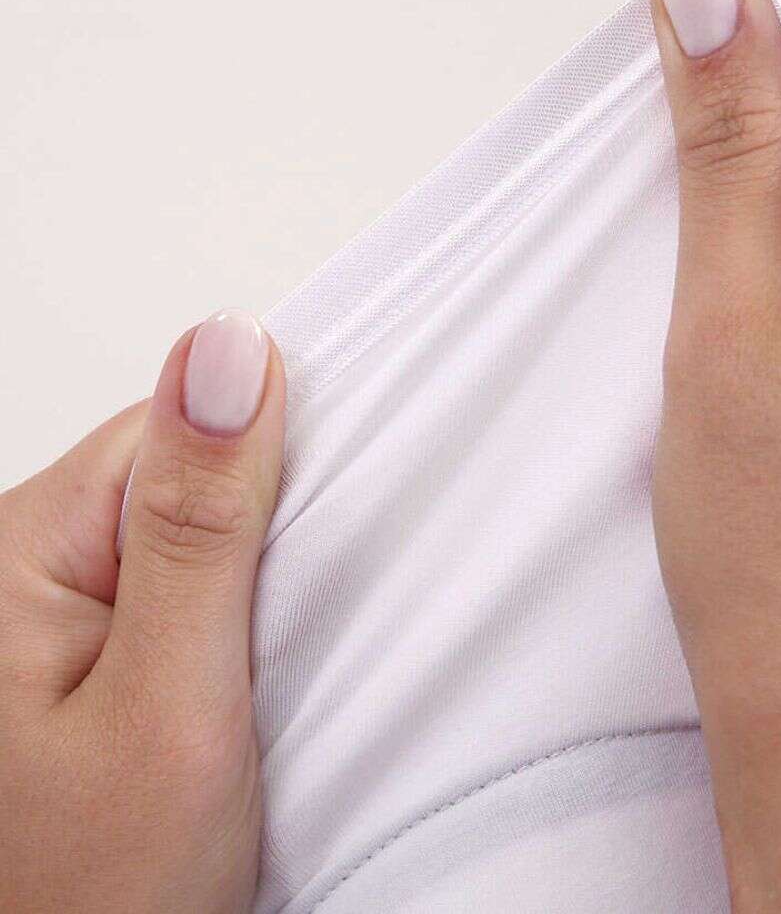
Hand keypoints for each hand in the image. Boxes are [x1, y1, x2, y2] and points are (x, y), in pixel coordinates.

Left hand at [0, 311, 284, 912]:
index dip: (269, 465)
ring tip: (265, 662)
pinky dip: (243, 609)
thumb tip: (227, 359)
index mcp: (21, 551)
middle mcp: (29, 562)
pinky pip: (194, 576)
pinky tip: (248, 662)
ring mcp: (63, 600)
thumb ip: (197, 529)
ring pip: (202, 523)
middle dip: (266, 533)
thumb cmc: (94, 890)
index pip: (176, 427)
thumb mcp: (170, 708)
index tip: (313, 540)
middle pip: (190, 467)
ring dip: (258, 578)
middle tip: (280, 633)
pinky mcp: (102, 633)